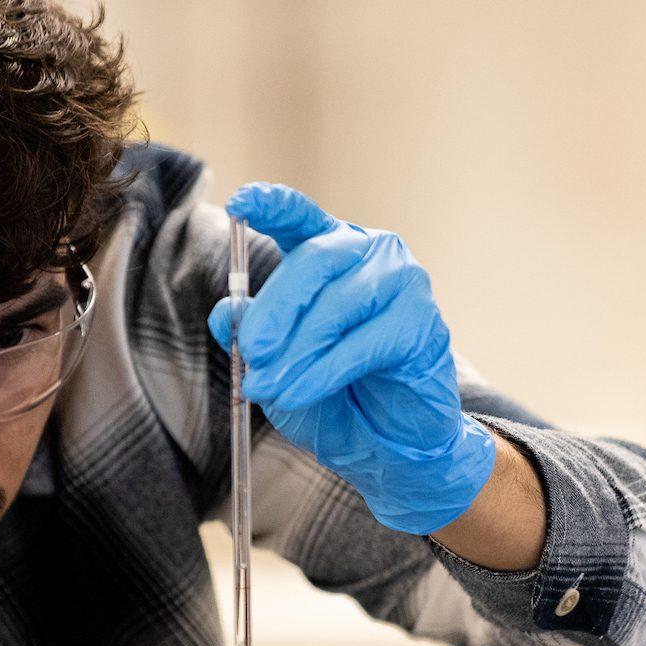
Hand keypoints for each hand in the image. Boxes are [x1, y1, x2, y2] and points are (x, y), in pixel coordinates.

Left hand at [207, 184, 498, 535]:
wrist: (387, 442)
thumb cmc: (334, 393)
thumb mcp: (278, 363)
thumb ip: (254, 334)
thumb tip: (223, 313)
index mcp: (330, 250)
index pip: (301, 216)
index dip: (272, 204)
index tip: (240, 203)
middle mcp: (370, 253)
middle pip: (316, 258)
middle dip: (276, 307)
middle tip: (253, 351)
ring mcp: (402, 282)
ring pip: (337, 305)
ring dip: (296, 352)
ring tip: (269, 388)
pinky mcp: (422, 322)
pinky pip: (362, 344)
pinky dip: (324, 372)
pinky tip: (299, 392)